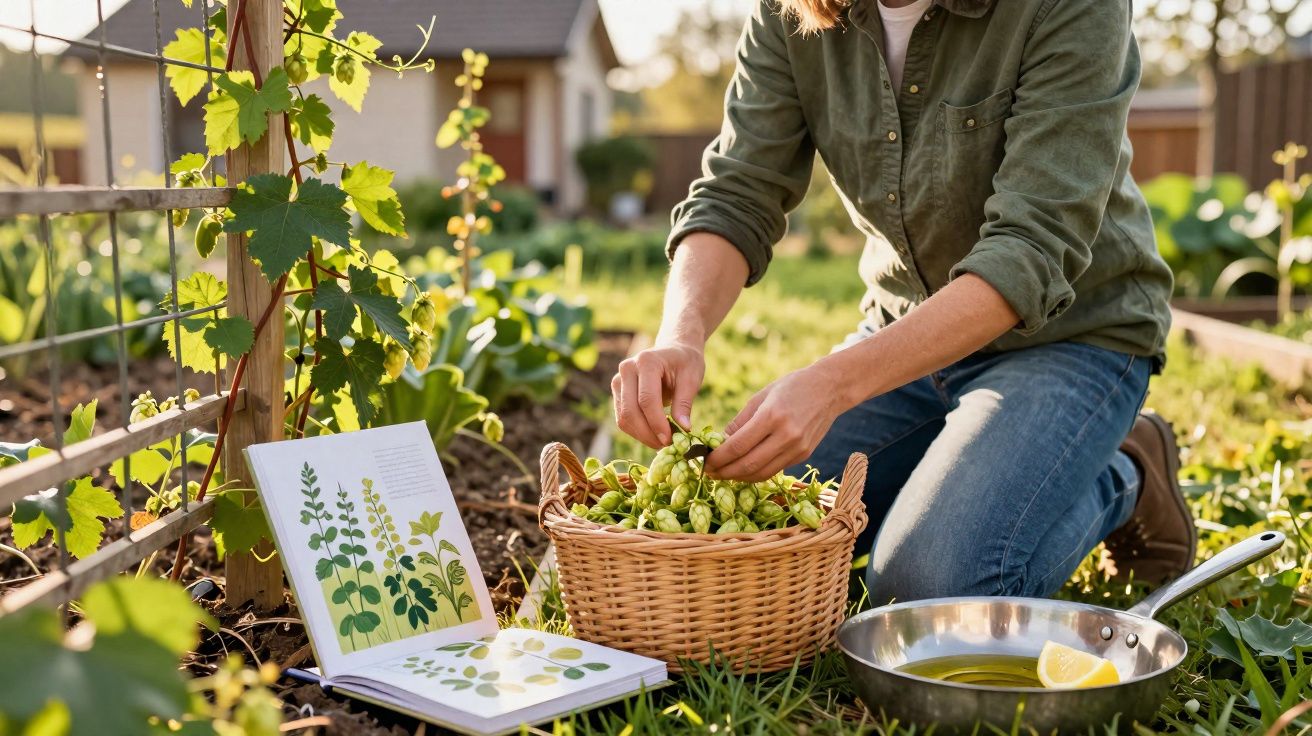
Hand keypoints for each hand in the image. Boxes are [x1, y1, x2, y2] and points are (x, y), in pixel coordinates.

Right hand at [612, 342, 705, 448]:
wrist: (674, 351)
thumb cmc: (685, 363)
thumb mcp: (692, 378)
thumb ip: (685, 403)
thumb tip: (683, 428)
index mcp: (647, 361)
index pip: (647, 399)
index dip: (657, 423)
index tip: (670, 440)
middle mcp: (627, 369)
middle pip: (630, 411)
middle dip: (648, 433)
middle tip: (666, 446)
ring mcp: (618, 380)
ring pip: (623, 417)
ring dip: (641, 435)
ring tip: (661, 442)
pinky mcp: (617, 392)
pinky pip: (622, 418)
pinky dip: (637, 431)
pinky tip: (654, 435)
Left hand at [705, 364, 845, 481]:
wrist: (830, 389)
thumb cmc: (791, 387)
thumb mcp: (761, 396)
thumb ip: (740, 422)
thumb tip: (719, 443)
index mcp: (772, 416)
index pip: (738, 446)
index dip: (718, 458)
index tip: (704, 461)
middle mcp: (786, 435)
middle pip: (748, 464)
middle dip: (725, 472)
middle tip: (709, 473)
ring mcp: (797, 448)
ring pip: (761, 473)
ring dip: (739, 477)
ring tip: (723, 474)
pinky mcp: (804, 455)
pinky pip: (774, 470)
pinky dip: (756, 474)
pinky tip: (743, 470)